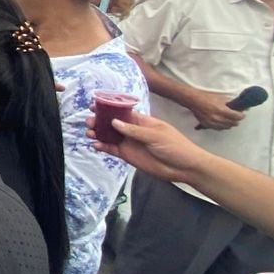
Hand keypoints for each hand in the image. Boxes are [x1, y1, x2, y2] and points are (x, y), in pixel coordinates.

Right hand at [92, 112, 209, 186]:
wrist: (184, 168)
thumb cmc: (175, 146)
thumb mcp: (155, 135)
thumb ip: (134, 130)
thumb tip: (114, 122)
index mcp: (141, 121)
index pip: (121, 112)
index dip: (108, 108)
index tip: (94, 106)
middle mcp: (133, 130)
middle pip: (112, 123)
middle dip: (99, 121)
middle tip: (89, 122)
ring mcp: (129, 143)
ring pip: (109, 136)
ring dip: (98, 134)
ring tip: (89, 133)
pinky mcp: (127, 155)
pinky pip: (112, 150)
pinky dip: (103, 147)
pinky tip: (95, 146)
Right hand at [184, 87, 245, 130]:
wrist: (195, 101)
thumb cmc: (207, 98)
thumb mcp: (221, 98)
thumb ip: (231, 104)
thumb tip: (239, 107)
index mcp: (222, 110)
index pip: (237, 117)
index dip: (242, 116)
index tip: (243, 114)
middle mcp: (218, 118)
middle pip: (233, 123)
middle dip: (237, 120)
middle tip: (237, 117)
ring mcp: (212, 123)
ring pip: (227, 127)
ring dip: (230, 124)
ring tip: (230, 120)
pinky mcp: (208, 125)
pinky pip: (219, 129)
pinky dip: (223, 126)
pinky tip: (223, 123)